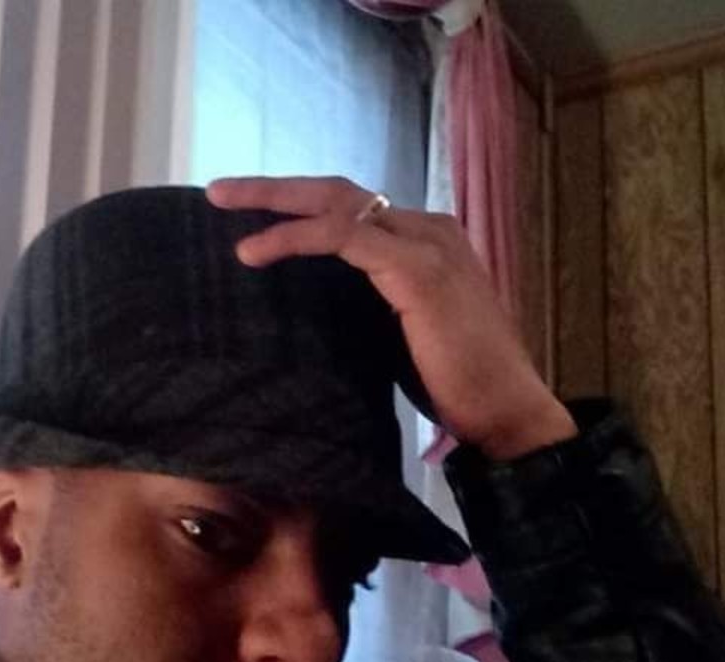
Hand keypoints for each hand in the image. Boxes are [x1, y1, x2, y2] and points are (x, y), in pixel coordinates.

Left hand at [206, 175, 576, 459]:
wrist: (505, 410)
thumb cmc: (456, 383)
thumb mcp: (400, 332)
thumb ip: (370, 304)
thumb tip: (318, 307)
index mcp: (425, 241)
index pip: (353, 210)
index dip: (299, 208)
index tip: (249, 217)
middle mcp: (427, 229)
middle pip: (338, 192)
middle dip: (274, 188)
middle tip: (219, 191)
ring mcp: (425, 244)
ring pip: (335, 204)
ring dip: (273, 201)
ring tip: (223, 204)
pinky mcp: (417, 270)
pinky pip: (342, 236)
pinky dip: (294, 238)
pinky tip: (255, 252)